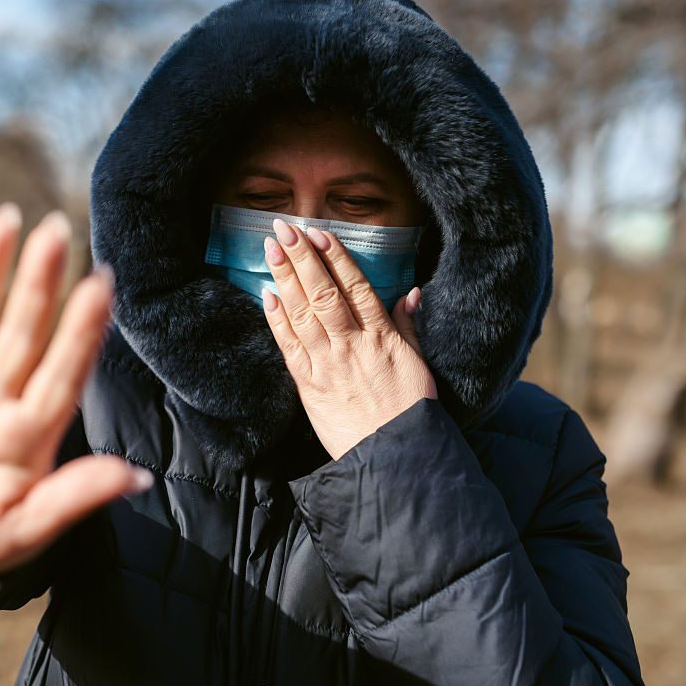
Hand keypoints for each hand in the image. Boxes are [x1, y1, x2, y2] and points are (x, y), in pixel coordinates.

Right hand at [0, 203, 151, 574]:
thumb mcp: (28, 528)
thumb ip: (74, 497)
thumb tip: (138, 477)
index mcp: (33, 432)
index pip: (64, 370)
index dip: (83, 329)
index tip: (104, 283)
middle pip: (21, 332)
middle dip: (38, 283)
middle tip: (57, 229)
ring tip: (5, 221)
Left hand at [262, 219, 436, 458]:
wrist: (392, 457)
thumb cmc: (409, 411)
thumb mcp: (418, 363)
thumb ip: (407, 326)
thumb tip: (409, 293)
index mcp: (381, 336)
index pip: (355, 286)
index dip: (336, 257)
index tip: (320, 232)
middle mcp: (351, 345)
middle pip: (323, 292)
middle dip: (302, 257)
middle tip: (284, 227)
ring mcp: (327, 364)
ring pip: (302, 313)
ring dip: (285, 278)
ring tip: (271, 248)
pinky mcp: (308, 386)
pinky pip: (289, 347)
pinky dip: (276, 320)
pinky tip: (267, 295)